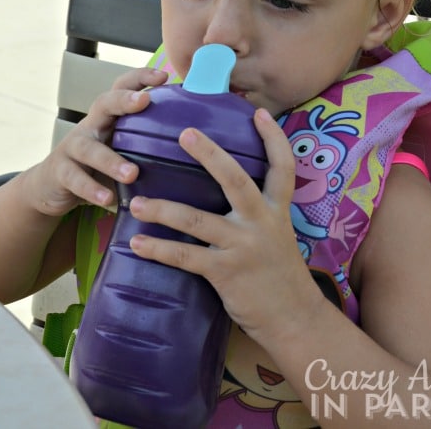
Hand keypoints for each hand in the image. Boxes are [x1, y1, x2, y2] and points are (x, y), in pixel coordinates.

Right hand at [24, 67, 168, 217]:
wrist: (51, 185)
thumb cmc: (99, 163)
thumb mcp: (121, 147)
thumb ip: (147, 142)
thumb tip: (196, 141)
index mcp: (109, 116)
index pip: (123, 87)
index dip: (141, 77)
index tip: (165, 76)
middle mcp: (90, 125)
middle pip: (104, 103)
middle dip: (123, 100)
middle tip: (144, 101)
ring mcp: (73, 147)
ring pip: (89, 148)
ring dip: (111, 160)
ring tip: (132, 173)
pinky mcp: (60, 172)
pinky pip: (75, 179)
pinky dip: (92, 190)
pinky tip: (108, 199)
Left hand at [128, 108, 324, 343]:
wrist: (294, 318)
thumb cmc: (280, 274)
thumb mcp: (277, 234)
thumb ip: (258, 211)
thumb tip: (230, 189)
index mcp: (276, 209)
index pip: (282, 166)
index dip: (273, 138)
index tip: (258, 112)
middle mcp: (261, 222)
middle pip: (235, 179)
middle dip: (209, 154)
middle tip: (184, 133)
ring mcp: (242, 246)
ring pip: (198, 220)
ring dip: (163, 209)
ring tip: (136, 201)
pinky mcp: (225, 272)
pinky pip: (186, 257)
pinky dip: (159, 249)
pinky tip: (137, 243)